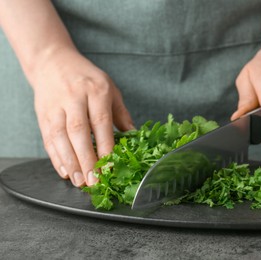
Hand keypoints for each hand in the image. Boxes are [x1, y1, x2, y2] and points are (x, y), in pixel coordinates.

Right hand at [29, 48, 133, 186]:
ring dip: (70, 162)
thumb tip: (133, 136)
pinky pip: (47, 138)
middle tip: (93, 181)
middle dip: (86, 159)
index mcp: (96, 90)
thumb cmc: (87, 78)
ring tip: (79, 181)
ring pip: (60, 137)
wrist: (52, 61)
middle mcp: (74, 97)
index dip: (105, 146)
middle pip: (79, 131)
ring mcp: (55, 106)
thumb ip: (121, 113)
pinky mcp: (42, 114)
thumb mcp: (110, 89)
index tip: (110, 166)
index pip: (101, 122)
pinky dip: (55, 157)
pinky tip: (64, 170)